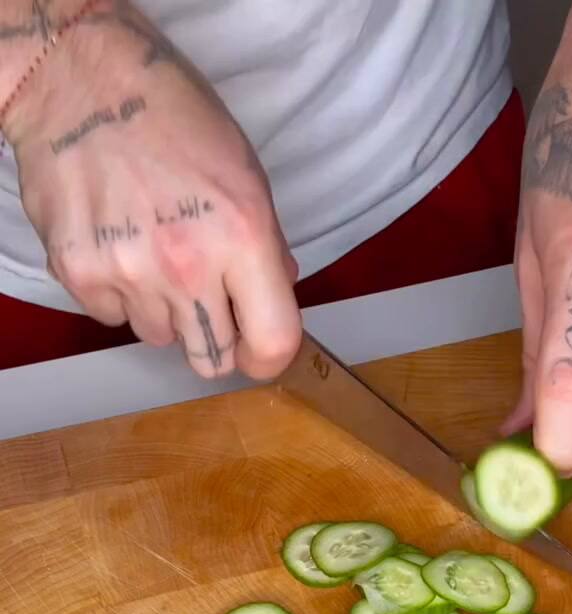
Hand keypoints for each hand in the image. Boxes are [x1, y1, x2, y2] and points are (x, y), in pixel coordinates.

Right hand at [4, 2, 300, 378]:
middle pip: (210, 361)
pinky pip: (112, 317)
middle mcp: (187, 265)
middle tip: (203, 301)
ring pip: (159, 338)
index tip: (256, 348)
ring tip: (150, 250)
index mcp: (242, 236)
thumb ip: (265, 244)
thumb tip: (276, 292)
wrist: (80, 81)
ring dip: (161, 310)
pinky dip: (116, 293)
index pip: (272, 343)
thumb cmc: (170, 115)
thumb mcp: (244, 172)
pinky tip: (116, 243)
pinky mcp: (81, 275)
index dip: (267, 357)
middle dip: (213, 340)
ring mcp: (129, 275)